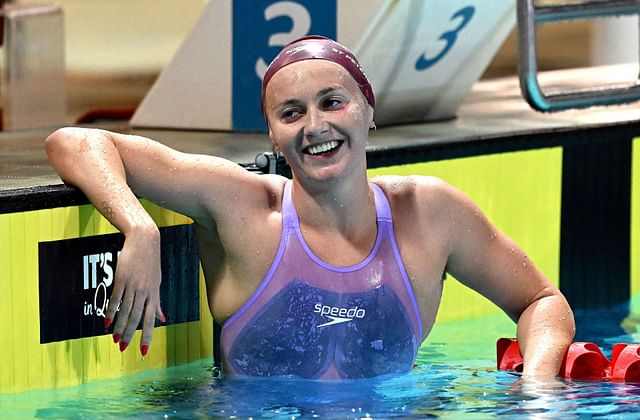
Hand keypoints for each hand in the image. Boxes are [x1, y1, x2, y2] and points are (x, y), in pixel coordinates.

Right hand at [105, 225, 164, 355]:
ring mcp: (133, 285)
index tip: (144, 351)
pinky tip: (106, 322)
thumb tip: (163, 318)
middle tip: (124, 348)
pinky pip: (116, 299)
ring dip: (119, 327)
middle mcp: (145, 291)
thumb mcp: (157, 282)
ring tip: (115, 339)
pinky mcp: (122, 278)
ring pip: (126, 310)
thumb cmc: (151, 261)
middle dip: (130, 334)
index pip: (151, 319)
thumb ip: (157, 302)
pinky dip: (111, 312)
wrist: (144, 239)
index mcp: (154, 293)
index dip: (148, 335)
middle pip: (137, 318)